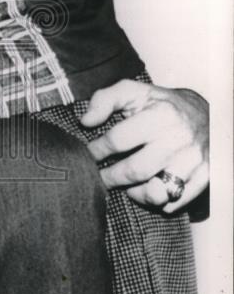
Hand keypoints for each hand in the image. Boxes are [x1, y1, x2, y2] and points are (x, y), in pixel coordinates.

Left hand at [80, 79, 208, 211]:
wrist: (208, 115)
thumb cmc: (161, 105)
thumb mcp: (133, 91)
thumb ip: (104, 100)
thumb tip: (86, 121)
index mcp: (161, 114)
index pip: (118, 139)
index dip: (97, 150)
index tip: (88, 155)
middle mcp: (180, 138)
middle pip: (135, 170)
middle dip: (110, 177)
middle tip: (99, 177)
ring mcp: (194, 160)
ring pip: (156, 192)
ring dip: (134, 193)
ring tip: (125, 185)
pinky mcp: (206, 177)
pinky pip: (176, 202)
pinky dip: (158, 202)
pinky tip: (148, 189)